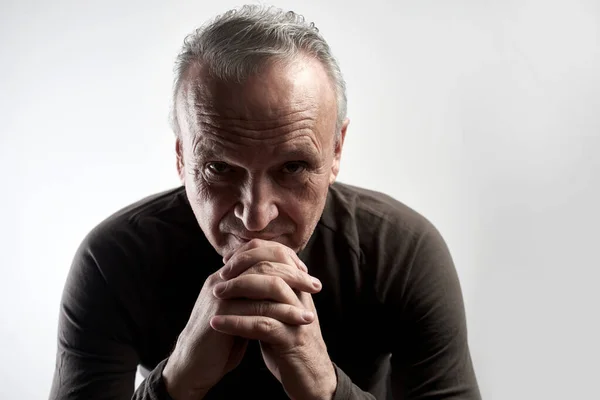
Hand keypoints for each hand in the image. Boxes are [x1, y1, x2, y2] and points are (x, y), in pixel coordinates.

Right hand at [162, 241, 319, 399]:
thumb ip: (252, 295)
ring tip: (313, 298)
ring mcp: (221, 293)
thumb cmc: (218, 340)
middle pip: (262, 259)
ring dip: (293, 287)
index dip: (283, 257)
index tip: (304, 270)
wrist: (193, 366)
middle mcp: (222, 278)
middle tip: (314, 283)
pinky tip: (301, 319)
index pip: (257, 250)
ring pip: (263, 279)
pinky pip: (259, 306)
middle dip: (293, 270)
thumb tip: (278, 285)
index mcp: (226, 275)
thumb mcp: (238, 310)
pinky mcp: (222, 313)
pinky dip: (284, 311)